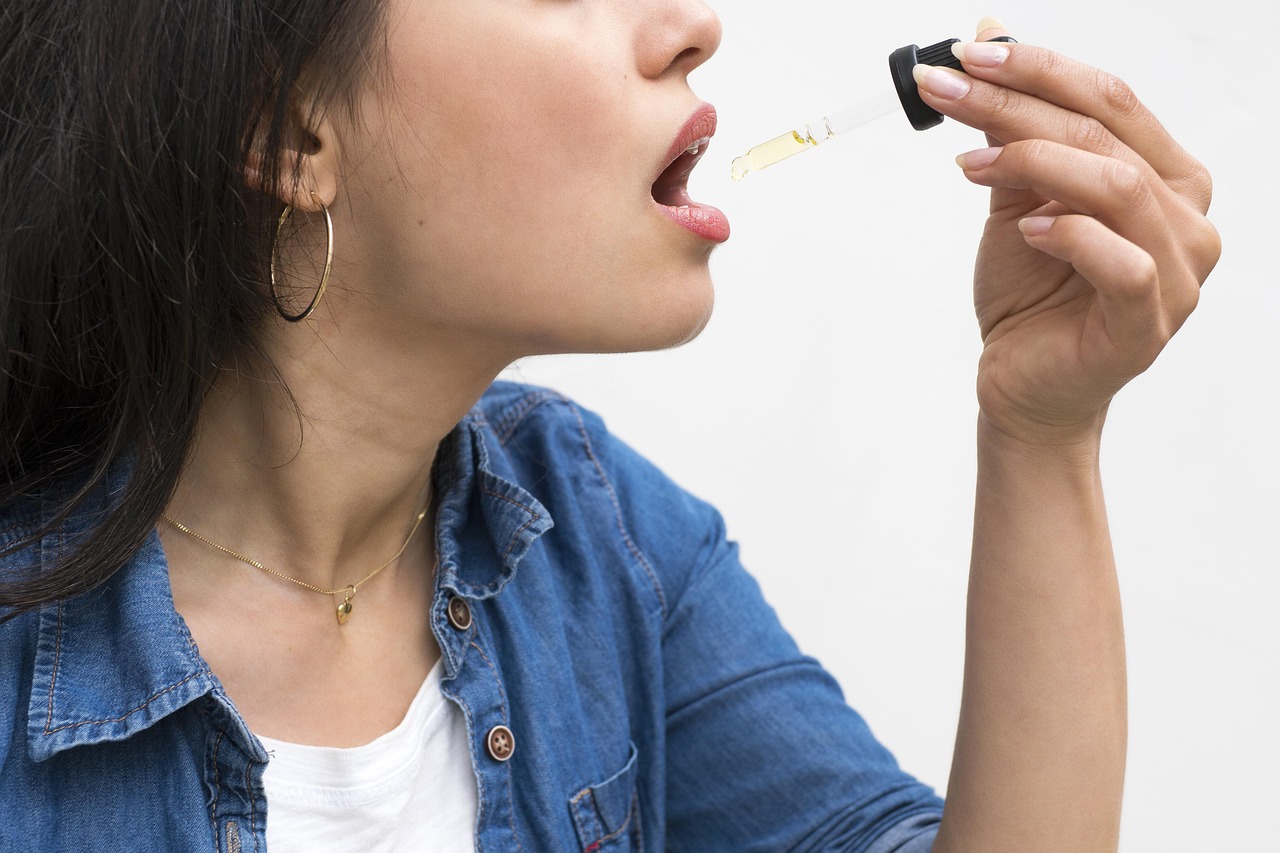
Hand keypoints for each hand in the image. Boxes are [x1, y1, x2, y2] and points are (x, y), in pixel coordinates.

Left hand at [913, 20, 1220, 446]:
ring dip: (1032, 162)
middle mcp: (1186, 218)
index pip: (1112, 99)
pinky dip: (1068, 235)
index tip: (967, 54)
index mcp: (1166, 177)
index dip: (1040, 67)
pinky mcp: (1145, 324)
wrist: (1022, 382)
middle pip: (1105, 134)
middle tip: (948, 91)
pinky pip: (1122, 263)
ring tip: (971, 166)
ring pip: (1116, 186)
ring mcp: (1177, 274)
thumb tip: (990, 36)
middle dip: (1016, 104)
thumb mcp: (1015, 195)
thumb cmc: (1031, 293)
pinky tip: (1025, 229)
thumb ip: (1011, 126)